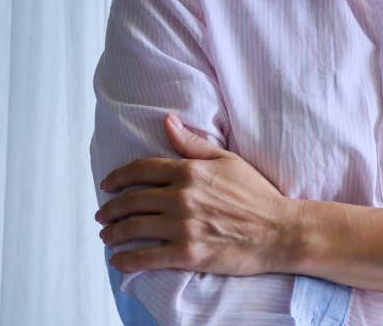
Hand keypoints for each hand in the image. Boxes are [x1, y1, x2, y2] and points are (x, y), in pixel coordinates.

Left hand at [94, 113, 297, 275]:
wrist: (279, 230)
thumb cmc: (257, 194)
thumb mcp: (228, 160)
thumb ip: (193, 144)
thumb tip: (167, 121)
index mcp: (190, 171)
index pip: (140, 170)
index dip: (117, 177)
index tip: (107, 185)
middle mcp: (182, 197)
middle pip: (131, 200)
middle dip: (110, 208)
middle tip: (103, 215)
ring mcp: (183, 226)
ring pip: (133, 228)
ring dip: (113, 233)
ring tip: (107, 236)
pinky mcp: (188, 254)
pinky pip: (146, 257)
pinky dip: (126, 260)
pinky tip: (118, 261)